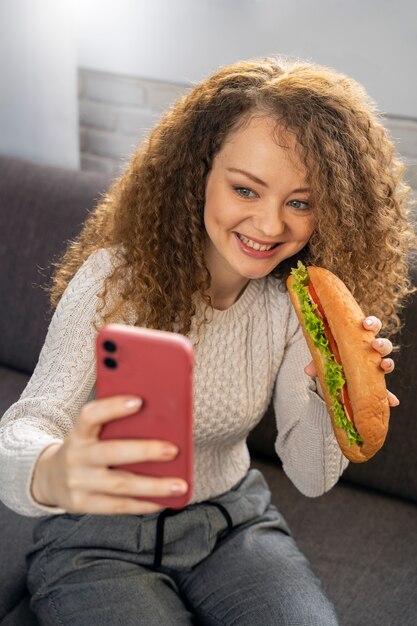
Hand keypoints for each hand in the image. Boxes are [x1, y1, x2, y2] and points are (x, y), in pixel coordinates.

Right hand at [31, 396, 187, 513]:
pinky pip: (118, 506)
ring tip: (179, 485)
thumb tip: (158, 422)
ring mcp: (78, 483)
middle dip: (145, 451)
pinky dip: (144, 504)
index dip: (113, 407)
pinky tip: (163, 501)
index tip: (139, 401)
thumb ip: (114, 426)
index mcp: (79, 433)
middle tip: (174, 450)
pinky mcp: (83, 504)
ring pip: (120, 484)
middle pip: (112, 452)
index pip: (91, 415)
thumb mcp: (90, 433)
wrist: (50, 478)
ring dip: (154, 486)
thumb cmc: (85, 448)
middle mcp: (76, 457)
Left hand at [304, 316, 398, 406]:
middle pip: (383, 344)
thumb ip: (318, 361)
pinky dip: (389, 395)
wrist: (333, 370)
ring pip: (387, 361)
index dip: (371, 324)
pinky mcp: (375, 382)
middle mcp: (372, 351)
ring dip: (388, 362)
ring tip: (383, 364)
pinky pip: (384, 388)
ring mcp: (375, 365)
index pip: (371, 327)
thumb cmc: (332, 356)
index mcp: (361, 338)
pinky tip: (393, 401)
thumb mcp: (324, 356)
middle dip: (381, 343)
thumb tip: (308, 370)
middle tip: (374, 344)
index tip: (366, 323)